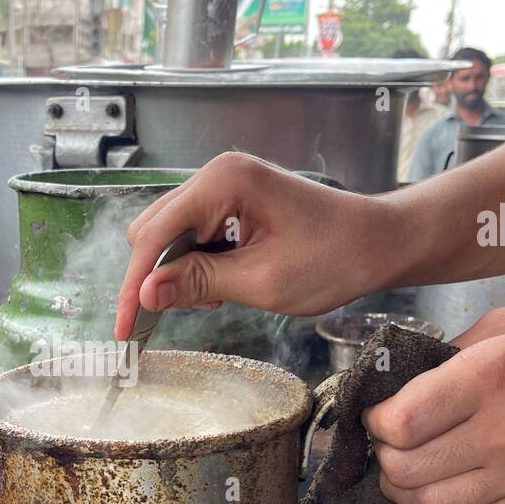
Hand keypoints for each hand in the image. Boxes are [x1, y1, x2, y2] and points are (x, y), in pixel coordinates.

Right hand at [113, 152, 386, 339]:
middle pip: (152, 230)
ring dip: (178, 273)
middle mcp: (216, 174)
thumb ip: (199, 283)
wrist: (379, 243)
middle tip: (174, 318)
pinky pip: (192, 235)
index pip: (155, 235)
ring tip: (217, 299)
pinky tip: (224, 285)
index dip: (135, 284)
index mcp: (223, 181)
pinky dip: (196, 265)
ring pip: (169, 235)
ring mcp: (223, 186)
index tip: (126, 328)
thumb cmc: (335, 257)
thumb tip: (145, 293)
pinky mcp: (230, 202)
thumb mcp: (262, 281)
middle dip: (156, 277)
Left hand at [363, 301, 504, 503]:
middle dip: (383, 456)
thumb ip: (447, 358)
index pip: (401, 421)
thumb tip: (397, 386)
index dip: (374, 420)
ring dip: (398, 493)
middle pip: (407, 468)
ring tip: (399, 472)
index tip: (377, 412)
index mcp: (493, 375)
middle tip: (387, 442)